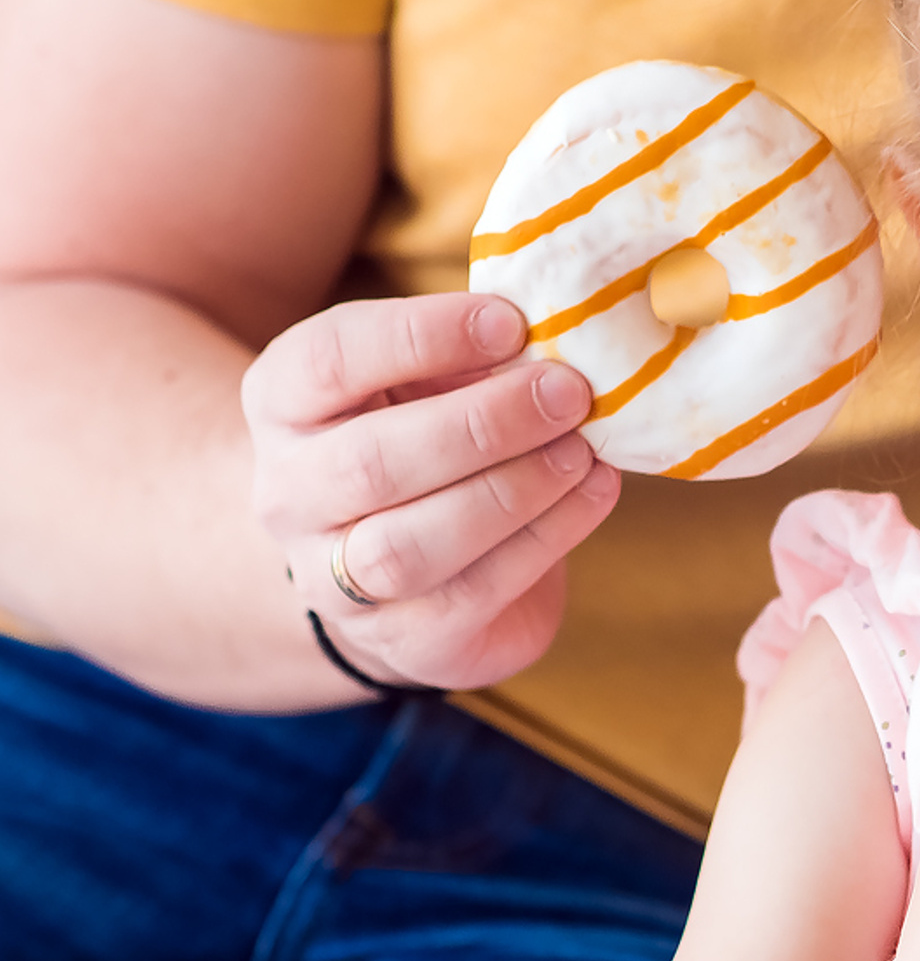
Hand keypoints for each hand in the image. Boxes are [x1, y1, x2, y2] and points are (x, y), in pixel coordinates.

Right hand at [243, 294, 619, 690]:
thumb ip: (473, 355)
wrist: (403, 571)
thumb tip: (560, 329)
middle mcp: (291, 494)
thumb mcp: (431, 382)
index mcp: (285, 404)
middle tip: (567, 392)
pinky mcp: (408, 639)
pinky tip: (594, 491)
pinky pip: (476, 591)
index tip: (510, 321)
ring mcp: (337, 579)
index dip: (419, 335)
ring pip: (412, 544)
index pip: (326, 360)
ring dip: (512, 491)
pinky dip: (547, 537)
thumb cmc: (427, 441)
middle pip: (371, 461)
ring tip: (581, 451)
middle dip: (482, 425)